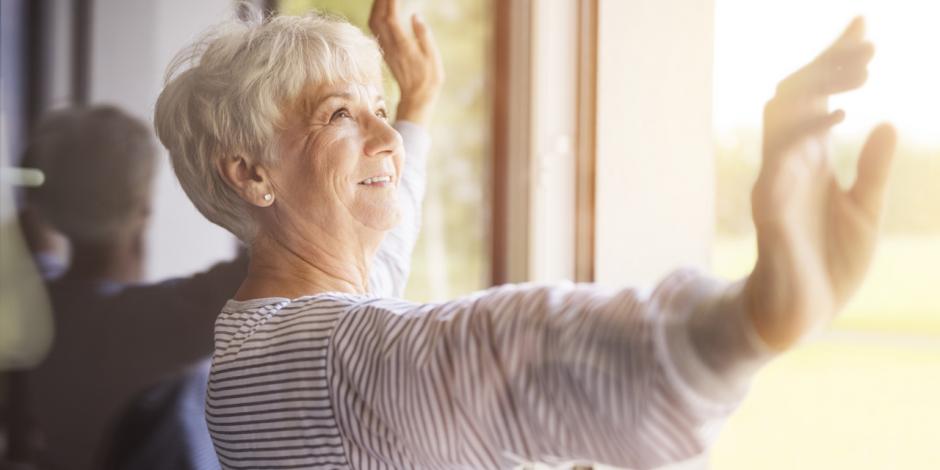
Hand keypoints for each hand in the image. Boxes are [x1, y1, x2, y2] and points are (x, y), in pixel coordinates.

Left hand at [368, 0, 444, 125]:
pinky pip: (376, 29)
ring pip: (374, 23)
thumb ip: (423, 35)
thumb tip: (415, 15)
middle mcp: (391, 46)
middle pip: (378, 18)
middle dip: (380, 1)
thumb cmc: (429, 78)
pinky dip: (376, 15)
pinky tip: (381, 10)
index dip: (390, 2)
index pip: (391, 18)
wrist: (416, 98)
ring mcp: (386, 49)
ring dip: (376, 7)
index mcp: (403, 45)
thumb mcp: (432, 57)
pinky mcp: (385, 51)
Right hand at [744, 17, 896, 349]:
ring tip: (863, 68)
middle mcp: (788, 164)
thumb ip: (871, 169)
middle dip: (829, 64)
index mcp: (809, 161)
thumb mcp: (864, 211)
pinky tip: (840, 116)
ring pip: (781, 117)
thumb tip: (886, 122)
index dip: (835, 61)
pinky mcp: (771, 209)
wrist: (803, 316)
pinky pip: (780, 161)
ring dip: (819, 87)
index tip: (863, 25)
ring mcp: (776, 183)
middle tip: (870, 42)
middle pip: (795, 96)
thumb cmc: (829, 265)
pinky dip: (807, 133)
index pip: (817, 98)